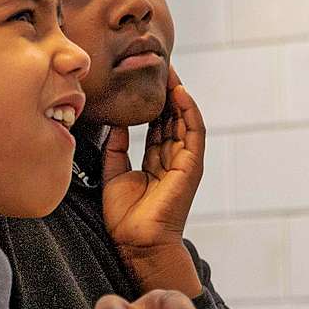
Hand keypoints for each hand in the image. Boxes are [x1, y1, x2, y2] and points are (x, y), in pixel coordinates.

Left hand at [102, 66, 204, 296]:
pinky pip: (193, 133)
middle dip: (167, 92)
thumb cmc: (126, 217)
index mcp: (157, 161)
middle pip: (173, 118)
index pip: (158, 124)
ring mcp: (184, 162)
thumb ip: (117, 146)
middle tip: (159, 65)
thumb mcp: (114, 172)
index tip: (146, 80)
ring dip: (179, 95)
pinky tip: (180, 93)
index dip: (153, 102)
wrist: (136, 243)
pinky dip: (189, 112)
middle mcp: (173, 159)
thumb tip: (116, 121)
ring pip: (185, 120)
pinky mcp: (191, 166)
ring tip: (171, 71)